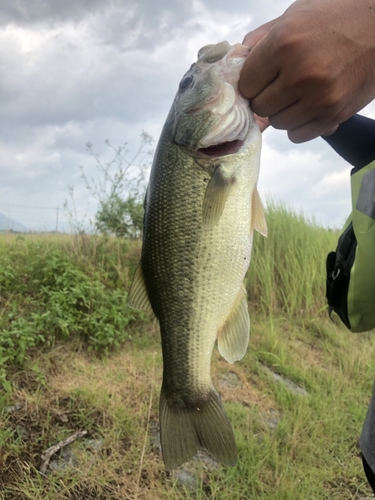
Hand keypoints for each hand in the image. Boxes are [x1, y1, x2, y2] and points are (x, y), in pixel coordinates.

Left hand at [239, 0, 374, 142]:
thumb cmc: (337, 17)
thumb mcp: (295, 15)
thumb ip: (262, 38)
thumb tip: (238, 59)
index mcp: (284, 44)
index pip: (247, 84)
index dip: (252, 82)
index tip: (261, 78)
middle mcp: (299, 74)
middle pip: (260, 106)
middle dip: (266, 97)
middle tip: (279, 86)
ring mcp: (318, 98)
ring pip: (278, 123)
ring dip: (283, 111)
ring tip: (297, 94)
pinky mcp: (333, 115)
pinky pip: (298, 135)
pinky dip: (298, 125)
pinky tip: (306, 107)